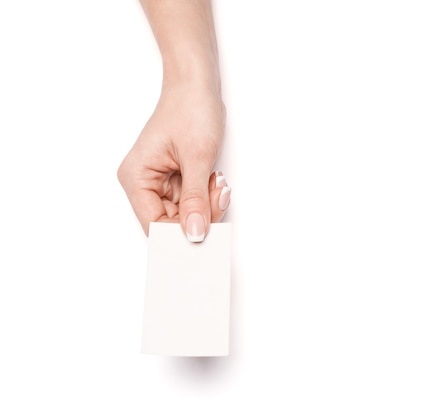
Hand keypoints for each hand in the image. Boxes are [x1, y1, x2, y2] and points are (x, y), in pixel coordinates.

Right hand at [117, 84, 229, 241]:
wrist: (198, 85)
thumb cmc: (190, 109)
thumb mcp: (196, 158)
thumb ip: (195, 200)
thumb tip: (195, 234)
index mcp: (136, 178)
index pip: (154, 224)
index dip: (179, 234)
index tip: (205, 236)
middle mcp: (144, 183)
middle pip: (171, 222)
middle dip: (200, 214)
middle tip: (218, 195)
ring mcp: (160, 182)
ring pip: (185, 214)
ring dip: (207, 204)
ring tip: (217, 181)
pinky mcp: (176, 179)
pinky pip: (192, 201)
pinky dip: (207, 196)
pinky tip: (215, 180)